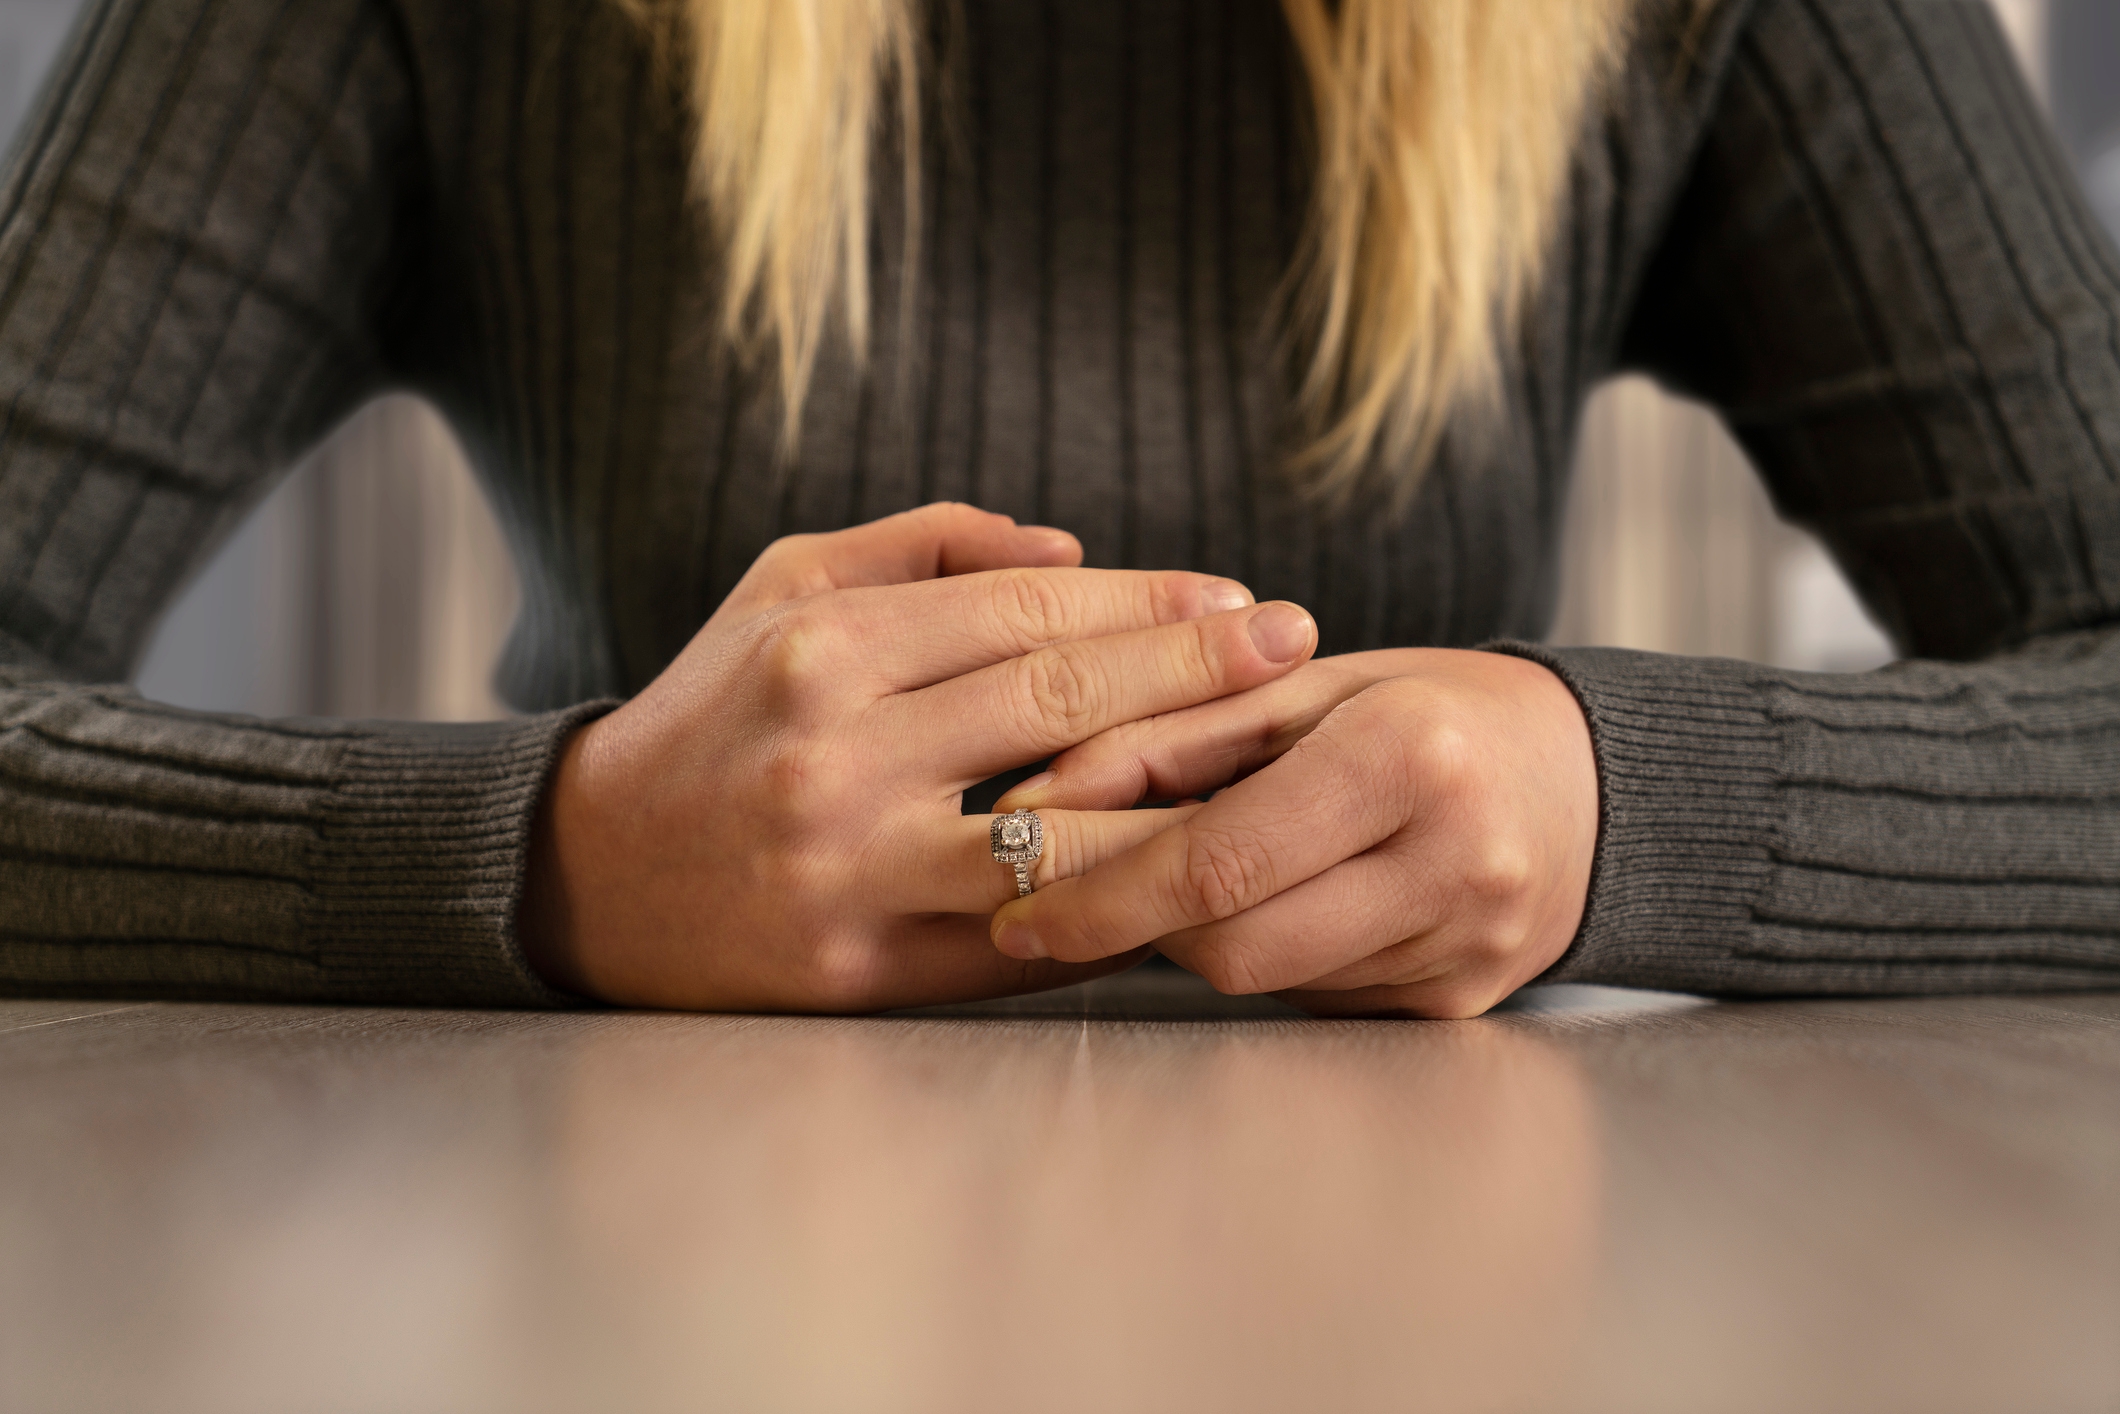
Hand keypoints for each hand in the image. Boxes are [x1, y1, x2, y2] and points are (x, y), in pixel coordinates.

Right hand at [517, 502, 1319, 1010]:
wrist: (589, 878)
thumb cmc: (711, 714)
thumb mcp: (782, 590)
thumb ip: (923, 548)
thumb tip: (1073, 549)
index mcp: (823, 651)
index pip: (1028, 613)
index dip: (1150, 603)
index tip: (1241, 599)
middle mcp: (839, 759)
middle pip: (1062, 707)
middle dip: (1197, 672)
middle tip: (1298, 647)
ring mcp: (854, 875)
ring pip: (1062, 835)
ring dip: (1182, 801)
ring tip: (1277, 767)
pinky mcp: (863, 973)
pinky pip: (1023, 934)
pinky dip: (1110, 903)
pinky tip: (1188, 871)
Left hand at [988, 649, 1596, 1017]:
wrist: (1590, 782)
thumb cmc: (1430, 711)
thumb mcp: (1304, 687)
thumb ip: (1166, 734)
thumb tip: (1034, 795)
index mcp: (1409, 757)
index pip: (1215, 857)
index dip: (1097, 888)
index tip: (1011, 897)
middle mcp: (1450, 862)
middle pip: (1229, 941)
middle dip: (1127, 922)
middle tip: (1054, 895)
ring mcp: (1464, 949)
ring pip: (1262, 978)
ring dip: (1188, 937)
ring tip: (1164, 880)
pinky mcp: (1457, 1004)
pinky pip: (1311, 994)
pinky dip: (1262, 950)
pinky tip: (1266, 902)